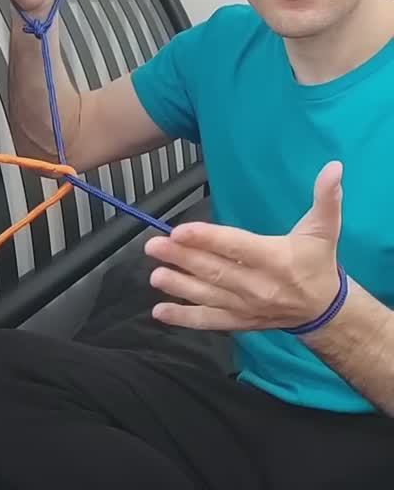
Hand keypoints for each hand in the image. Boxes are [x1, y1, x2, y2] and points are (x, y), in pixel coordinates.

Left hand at [145, 161, 343, 330]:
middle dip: (182, 258)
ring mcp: (246, 306)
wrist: (324, 310)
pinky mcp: (240, 321)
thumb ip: (327, 198)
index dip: (208, 238)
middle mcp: (258, 285)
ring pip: (208, 295)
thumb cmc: (318, 263)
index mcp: (275, 259)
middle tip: (154, 245)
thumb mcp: (325, 229)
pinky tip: (160, 312)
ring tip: (155, 275)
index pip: (236, 247)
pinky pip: (209, 321)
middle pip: (215, 270)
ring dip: (179, 286)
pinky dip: (184, 318)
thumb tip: (334, 168)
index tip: (180, 231)